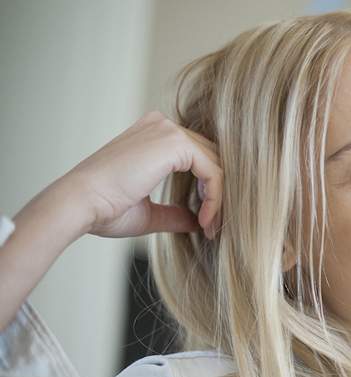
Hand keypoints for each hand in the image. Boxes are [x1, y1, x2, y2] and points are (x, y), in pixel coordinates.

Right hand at [61, 110, 221, 239]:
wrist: (79, 205)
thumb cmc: (104, 210)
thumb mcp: (149, 212)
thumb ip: (175, 213)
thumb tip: (197, 222)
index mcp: (154, 136)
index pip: (199, 157)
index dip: (209, 190)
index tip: (207, 222)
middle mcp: (162, 126)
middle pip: (212, 157)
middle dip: (219, 193)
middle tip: (216, 225)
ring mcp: (168, 131)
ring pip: (217, 164)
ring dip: (220, 198)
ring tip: (212, 227)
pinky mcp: (173, 142)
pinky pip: (212, 170)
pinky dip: (215, 197)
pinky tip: (205, 220)